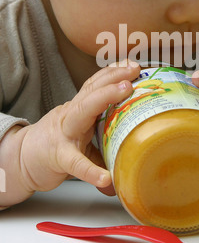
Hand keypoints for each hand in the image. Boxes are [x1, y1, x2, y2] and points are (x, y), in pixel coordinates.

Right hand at [15, 61, 139, 195]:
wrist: (22, 160)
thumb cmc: (55, 146)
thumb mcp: (80, 136)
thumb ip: (103, 141)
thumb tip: (131, 155)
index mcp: (78, 109)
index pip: (95, 85)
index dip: (112, 73)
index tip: (131, 65)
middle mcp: (71, 115)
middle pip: (91, 90)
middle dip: (113, 77)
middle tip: (133, 70)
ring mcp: (64, 134)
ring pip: (83, 110)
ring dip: (105, 96)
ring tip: (126, 89)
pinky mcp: (59, 157)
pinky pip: (76, 163)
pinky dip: (90, 170)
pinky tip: (105, 177)